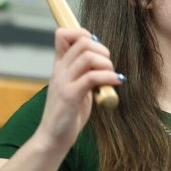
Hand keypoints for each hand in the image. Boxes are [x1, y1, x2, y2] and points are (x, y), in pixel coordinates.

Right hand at [35, 28, 122, 152]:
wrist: (53, 137)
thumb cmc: (68, 113)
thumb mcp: (76, 86)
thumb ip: (85, 72)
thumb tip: (103, 58)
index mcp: (59, 65)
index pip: (63, 33)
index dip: (83, 34)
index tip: (97, 50)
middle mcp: (59, 70)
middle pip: (83, 41)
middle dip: (103, 50)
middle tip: (109, 67)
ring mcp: (63, 82)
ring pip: (88, 56)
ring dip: (107, 64)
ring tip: (112, 77)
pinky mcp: (70, 96)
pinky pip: (92, 77)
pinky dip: (109, 77)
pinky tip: (117, 83)